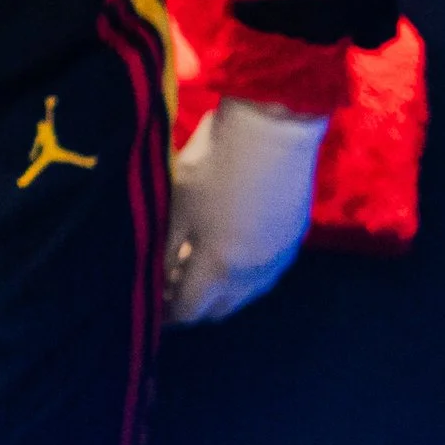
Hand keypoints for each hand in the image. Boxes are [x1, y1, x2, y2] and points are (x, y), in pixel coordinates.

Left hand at [165, 99, 327, 323]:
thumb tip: (158, 276)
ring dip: (221, 293)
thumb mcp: (178, 205)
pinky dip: (244, 276)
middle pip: (218, 310)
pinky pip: (265, 275)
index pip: (188, 310)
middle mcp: (251, 275)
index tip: (151, 307)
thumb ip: (166, 247)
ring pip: (245, 296)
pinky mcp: (293, 241)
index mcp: (217, 267)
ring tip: (198, 271)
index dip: (167, 314)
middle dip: (193, 306)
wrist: (274, 130)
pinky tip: (231, 254)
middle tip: (170, 288)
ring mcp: (278, 260)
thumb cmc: (214, 162)